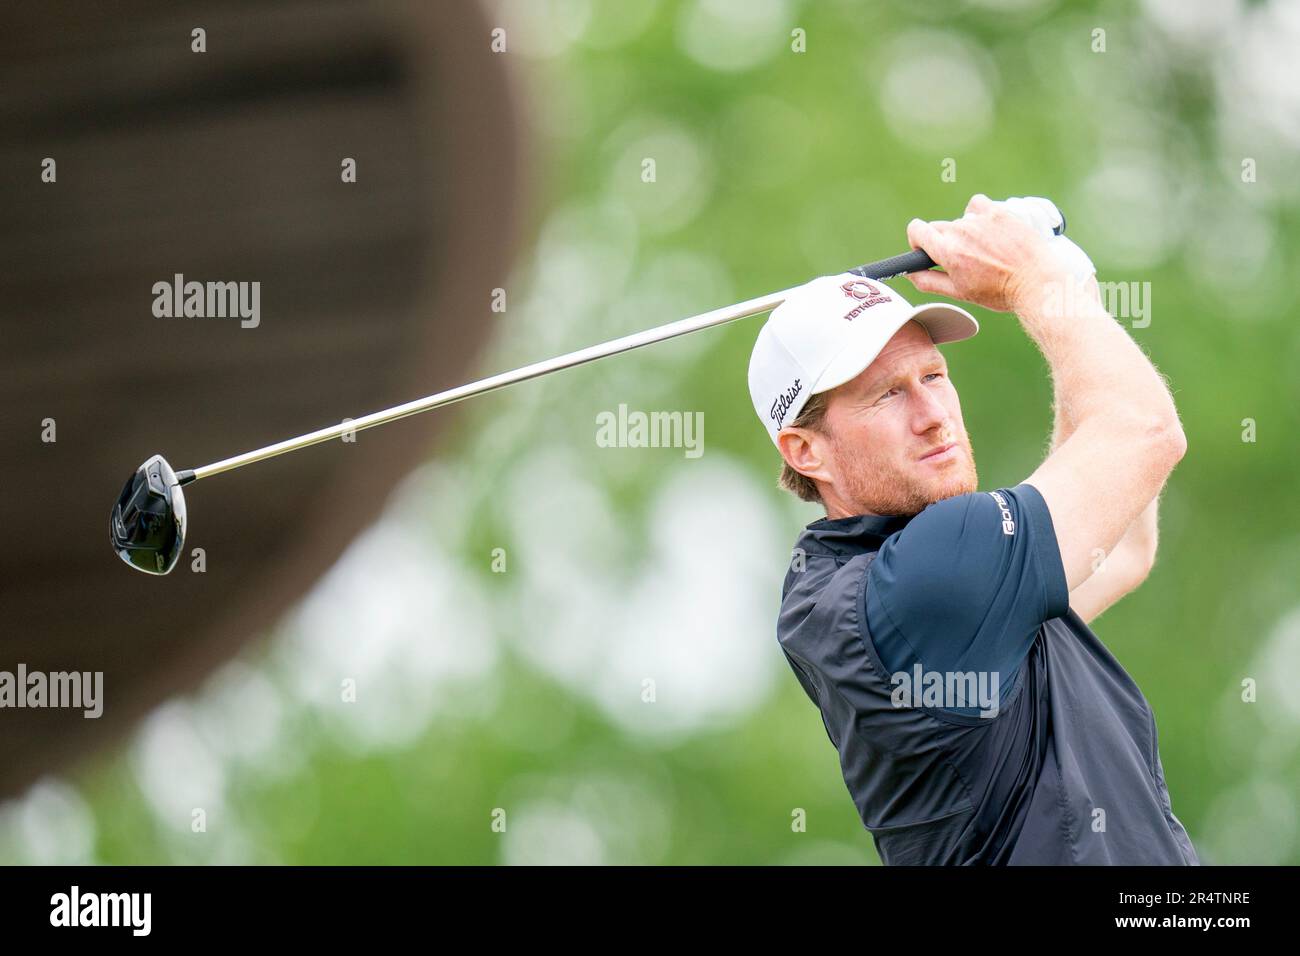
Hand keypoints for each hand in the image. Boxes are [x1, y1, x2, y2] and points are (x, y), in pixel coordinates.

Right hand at [904, 194, 1071, 313]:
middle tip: (963, 258)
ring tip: (985, 249)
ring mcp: (981, 220)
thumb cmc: (999, 292)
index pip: (916, 229)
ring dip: (965, 232)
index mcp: (948, 252)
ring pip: (959, 220)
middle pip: (938, 227)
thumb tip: (910, 272)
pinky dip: (978, 214)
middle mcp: (962, 232)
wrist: (1036, 281)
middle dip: (944, 241)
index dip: (917, 239)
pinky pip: (977, 205)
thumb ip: (929, 281)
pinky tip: (989, 229)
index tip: (926, 248)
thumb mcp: (960, 293)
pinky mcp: (998, 212)